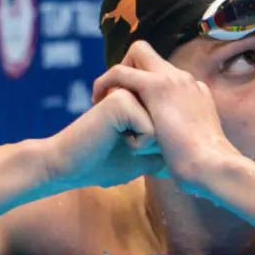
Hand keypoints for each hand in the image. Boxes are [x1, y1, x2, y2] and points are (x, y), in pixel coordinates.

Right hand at [40, 81, 164, 191]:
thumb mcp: (140, 159)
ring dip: (147, 145)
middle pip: (171, 123)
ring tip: (123, 142)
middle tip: (130, 145)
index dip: (161, 145)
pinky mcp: (123, 100)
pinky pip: (150, 131)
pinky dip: (137, 146)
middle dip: (159, 143)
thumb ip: (162, 151)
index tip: (134, 148)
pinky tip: (116, 141)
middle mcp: (141, 88)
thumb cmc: (99, 165)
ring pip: (163, 127)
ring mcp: (132, 90)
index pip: (173, 122)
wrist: (67, 167)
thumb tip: (188, 158)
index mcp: (145, 97)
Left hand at [87, 41, 238, 192]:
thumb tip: (171, 154)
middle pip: (150, 54)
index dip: (142, 82)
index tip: (129, 104)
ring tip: (101, 100)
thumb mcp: (192, 148)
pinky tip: (97, 101)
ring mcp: (173, 79)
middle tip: (112, 97)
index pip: (165, 73)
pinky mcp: (157, 87)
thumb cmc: (203, 170)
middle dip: (128, 70)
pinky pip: (121, 72)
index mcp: (194, 92)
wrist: (212, 167)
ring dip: (118, 74)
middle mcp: (184, 79)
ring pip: (137, 53)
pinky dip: (106, 82)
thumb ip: (181, 140)